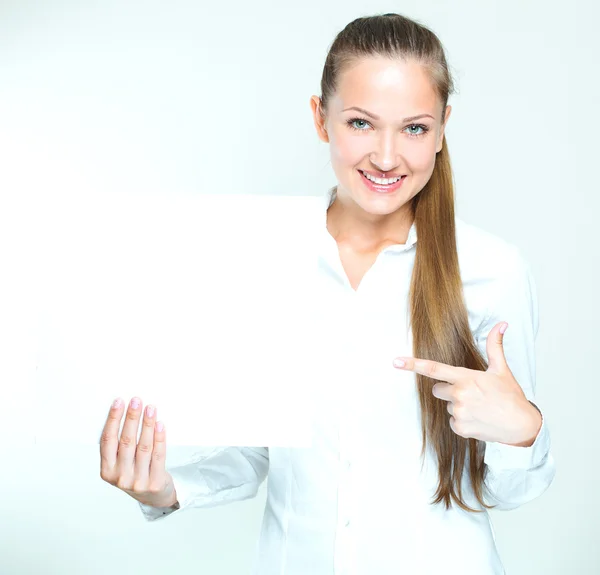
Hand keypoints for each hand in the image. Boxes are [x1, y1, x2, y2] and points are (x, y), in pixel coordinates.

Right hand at [100, 397, 177, 507]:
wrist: (153, 497)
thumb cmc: (135, 475)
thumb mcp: (119, 464)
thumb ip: (118, 446)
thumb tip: (125, 412)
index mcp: (107, 471)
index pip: (108, 440)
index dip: (113, 419)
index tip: (119, 402)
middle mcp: (120, 477)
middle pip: (127, 441)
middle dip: (132, 418)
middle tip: (136, 401)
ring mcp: (138, 481)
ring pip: (143, 446)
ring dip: (147, 424)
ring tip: (150, 408)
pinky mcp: (155, 482)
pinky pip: (158, 455)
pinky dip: (159, 437)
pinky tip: (160, 424)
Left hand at [393, 322, 541, 445]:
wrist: (521, 427)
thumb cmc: (511, 396)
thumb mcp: (501, 369)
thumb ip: (495, 346)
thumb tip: (501, 324)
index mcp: (465, 378)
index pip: (433, 369)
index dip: (412, 364)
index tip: (396, 362)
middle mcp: (459, 395)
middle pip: (437, 389)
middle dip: (448, 389)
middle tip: (470, 392)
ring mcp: (459, 413)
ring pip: (447, 406)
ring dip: (458, 406)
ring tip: (479, 407)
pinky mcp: (460, 428)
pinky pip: (452, 421)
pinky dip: (462, 421)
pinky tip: (478, 419)